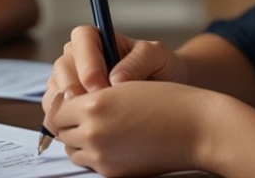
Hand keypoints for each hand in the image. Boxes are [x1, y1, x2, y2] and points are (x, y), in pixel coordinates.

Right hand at [43, 25, 187, 112]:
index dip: (88, 65)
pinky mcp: (65, 103)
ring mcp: (67, 79)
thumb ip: (139, 60)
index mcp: (95, 37)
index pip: (82, 40)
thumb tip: (115, 79)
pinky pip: (55, 111)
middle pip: (63, 67)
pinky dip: (64, 122)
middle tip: (92, 111)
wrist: (161, 92)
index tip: (101, 88)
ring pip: (56, 90)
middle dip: (75, 91)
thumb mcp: (157, 56)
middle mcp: (76, 55)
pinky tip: (82, 133)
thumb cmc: (159, 68)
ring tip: (87, 125)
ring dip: (67, 109)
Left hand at [46, 81, 217, 176]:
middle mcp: (93, 133)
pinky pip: (89, 162)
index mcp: (94, 105)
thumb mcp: (124, 85)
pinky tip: (112, 139)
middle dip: (69, 121)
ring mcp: (102, 156)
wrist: (198, 128)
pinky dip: (94, 152)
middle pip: (60, 130)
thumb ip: (91, 95)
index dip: (63, 102)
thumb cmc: (166, 100)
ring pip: (72, 148)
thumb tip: (67, 104)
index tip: (72, 98)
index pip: (56, 108)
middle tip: (84, 111)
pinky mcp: (114, 173)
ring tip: (99, 125)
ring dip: (78, 138)